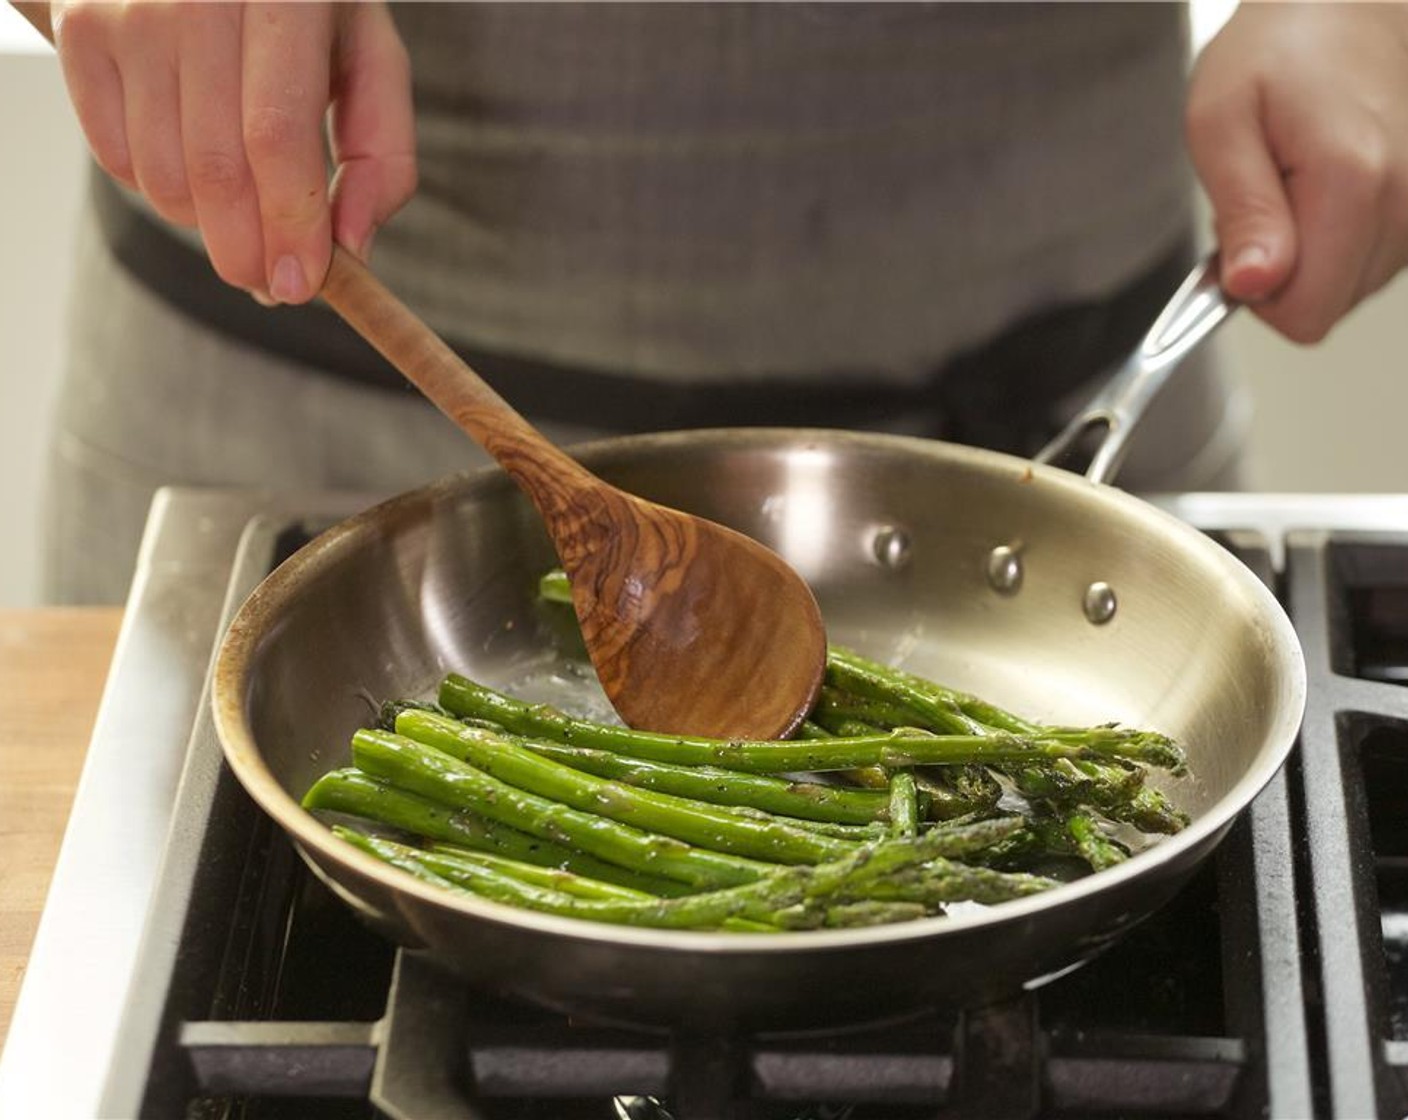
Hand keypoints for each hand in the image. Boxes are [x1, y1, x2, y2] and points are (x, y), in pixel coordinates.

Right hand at [49, 0, 415, 303]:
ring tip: (240, 214)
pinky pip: (113, 157)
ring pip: (161, 174)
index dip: (289, 223)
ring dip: (205, 225)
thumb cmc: (304, 7)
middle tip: (270, 284)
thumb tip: (354, 247)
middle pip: (214, 166)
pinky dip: (157, 190)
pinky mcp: (79, 27)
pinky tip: (193, 170)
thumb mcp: (369, 58)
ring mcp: (129, 8)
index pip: (277, 135)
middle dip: (246, 250)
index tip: (300, 286)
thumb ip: (382, 153)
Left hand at [1186, 3, 1407, 342]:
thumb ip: (1244, 212)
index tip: (1240, 239)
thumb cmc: (1276, 51)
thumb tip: (1254, 286)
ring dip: (1308, 251)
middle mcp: (1405, 200)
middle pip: (1328, 307)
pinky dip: (1337, 236)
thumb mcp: (1221, 123)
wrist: (1346, 3)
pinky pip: (1370, 260)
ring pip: (1349, 287)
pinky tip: (1321, 181)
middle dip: (1281, 272)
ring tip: (1292, 179)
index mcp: (1352, 182)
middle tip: (1264, 196)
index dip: (1256, 294)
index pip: (1305, 314)